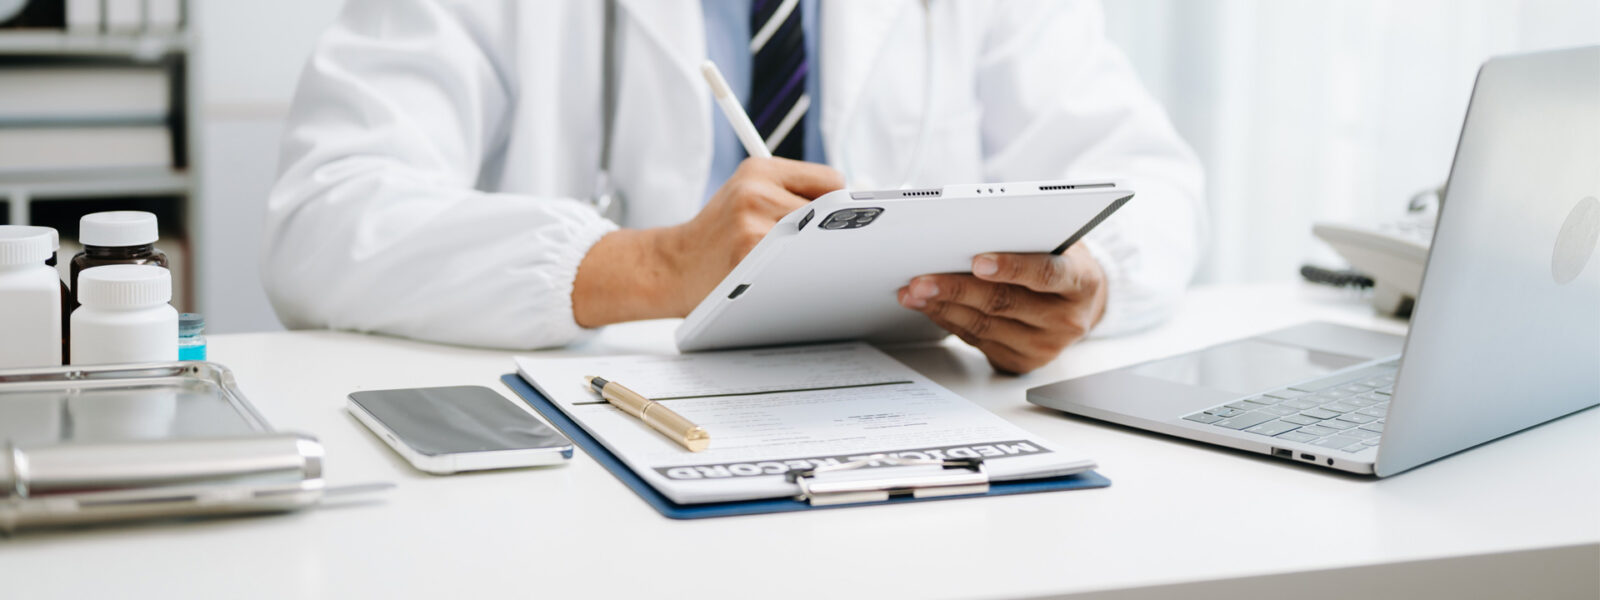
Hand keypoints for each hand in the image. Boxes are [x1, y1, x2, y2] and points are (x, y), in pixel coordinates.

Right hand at [573, 158, 842, 326]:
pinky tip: (780, 280)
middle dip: (829, 234)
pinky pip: (799, 267)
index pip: (832, 181)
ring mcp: (752, 223)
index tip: (840, 226)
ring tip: (789, 265)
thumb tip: (853, 210)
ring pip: (818, 242)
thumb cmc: (718, 236)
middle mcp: (755, 189)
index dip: (837, 208)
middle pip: (830, 212)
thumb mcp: (746, 194)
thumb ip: (792, 192)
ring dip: (815, 258)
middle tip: (820, 251)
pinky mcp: (749, 256)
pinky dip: (800, 276)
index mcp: (758, 168)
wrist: (670, 266)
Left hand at [897, 243, 1107, 374]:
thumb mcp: (1058, 244)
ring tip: (915, 291)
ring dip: (943, 306)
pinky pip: (977, 339)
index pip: (1046, 274)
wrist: (1079, 304)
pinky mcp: (1022, 362)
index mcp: (1082, 283)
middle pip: (1004, 303)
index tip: (978, 260)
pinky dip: (948, 320)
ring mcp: (1044, 346)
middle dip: (957, 289)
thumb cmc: (1060, 262)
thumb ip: (1025, 238)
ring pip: (984, 325)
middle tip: (922, 279)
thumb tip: (968, 232)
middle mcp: (1066, 320)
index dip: (1011, 267)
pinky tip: (929, 306)